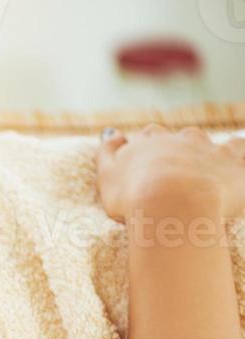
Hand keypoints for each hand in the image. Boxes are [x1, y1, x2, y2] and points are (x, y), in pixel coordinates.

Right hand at [97, 124, 244, 220]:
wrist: (173, 203)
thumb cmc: (135, 194)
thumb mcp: (107, 175)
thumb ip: (106, 153)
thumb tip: (111, 133)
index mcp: (149, 141)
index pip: (147, 137)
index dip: (145, 149)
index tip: (142, 166)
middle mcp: (179, 139)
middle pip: (178, 137)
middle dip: (175, 148)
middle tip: (170, 172)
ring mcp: (207, 148)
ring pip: (206, 141)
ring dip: (203, 151)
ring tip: (201, 170)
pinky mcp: (231, 160)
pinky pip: (239, 147)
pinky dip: (237, 152)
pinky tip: (235, 162)